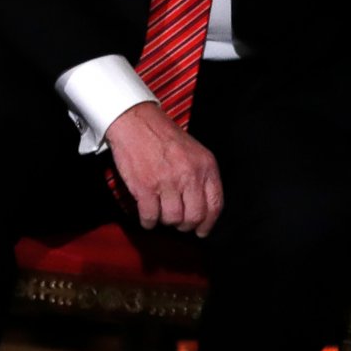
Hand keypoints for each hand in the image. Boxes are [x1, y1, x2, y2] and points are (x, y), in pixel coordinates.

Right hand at [105, 103, 223, 236]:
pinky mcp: (145, 187)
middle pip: (194, 217)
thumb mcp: (194, 151)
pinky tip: (147, 216)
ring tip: (159, 213)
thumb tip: (202, 208)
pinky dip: (148, 221)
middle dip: (185, 225)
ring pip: (172, 219)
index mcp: (205, 166)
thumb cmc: (162, 135)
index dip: (208, 223)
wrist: (135, 121)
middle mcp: (189, 174)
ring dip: (165, 221)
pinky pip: (150, 217)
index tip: (201, 230)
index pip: (215, 205)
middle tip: (177, 222)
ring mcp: (167, 181)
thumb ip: (201, 177)